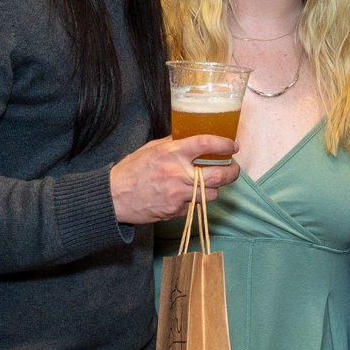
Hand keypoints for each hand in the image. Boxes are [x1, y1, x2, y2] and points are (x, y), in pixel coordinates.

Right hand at [111, 136, 237, 223]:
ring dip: (214, 189)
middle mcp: (177, 174)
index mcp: (172, 153)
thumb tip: (192, 137)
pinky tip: (186, 196)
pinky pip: (194, 206)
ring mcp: (177, 195)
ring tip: (209, 184)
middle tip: (234, 169)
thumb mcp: (152, 148)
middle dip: (232, 173)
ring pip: (211, 195)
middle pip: (218, 176)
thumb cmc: (131, 170)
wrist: (115, 197)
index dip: (224, 145)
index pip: (206, 145)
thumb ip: (173, 143)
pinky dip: (194, 201)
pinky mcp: (175, 211)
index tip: (233, 146)